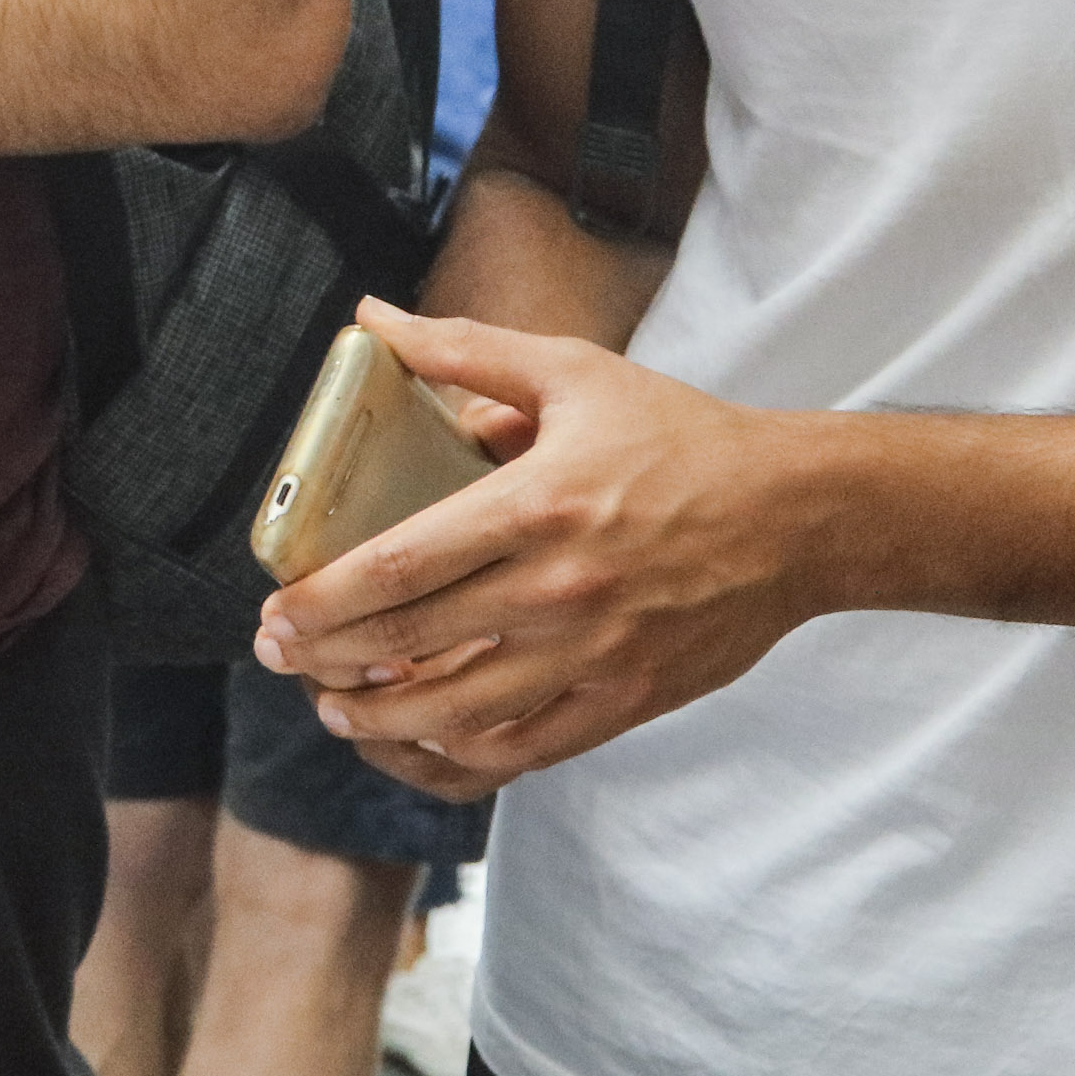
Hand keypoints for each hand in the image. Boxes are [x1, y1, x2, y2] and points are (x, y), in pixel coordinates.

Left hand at [253, 298, 829, 800]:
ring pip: (461, 714)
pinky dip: (459, 758)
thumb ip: (465, 351)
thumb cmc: (682, 438)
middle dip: (328, 659)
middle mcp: (561, 589)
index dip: (325, 599)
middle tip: (277, 657)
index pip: (402, 565)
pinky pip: (525, 751)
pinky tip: (419, 740)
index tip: (273, 613)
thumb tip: (370, 317)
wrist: (801, 517)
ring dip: (380, 721)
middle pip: (415, 643)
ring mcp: (596, 655)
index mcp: (538, 505)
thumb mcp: (574, 372)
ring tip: (333, 706)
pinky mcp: (628, 701)